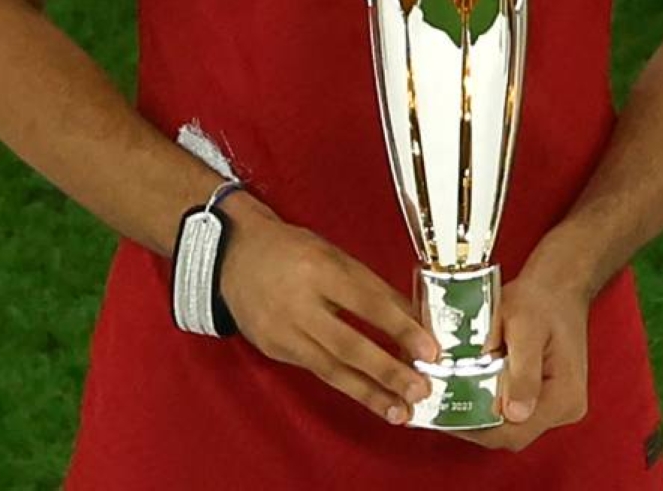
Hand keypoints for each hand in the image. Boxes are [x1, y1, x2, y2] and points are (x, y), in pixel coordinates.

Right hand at [219, 204, 440, 428]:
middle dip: (387, 371)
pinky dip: (347, 386)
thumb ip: (370, 285)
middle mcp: (300, 304)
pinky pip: (317, 371)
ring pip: (332, 369)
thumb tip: (412, 317)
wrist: (233, 257)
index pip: (366, 302)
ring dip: (370, 393)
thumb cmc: (293, 251)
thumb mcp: (333, 255)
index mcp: (319, 268)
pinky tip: (370, 398)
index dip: (399, 327)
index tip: (429, 349)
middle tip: (420, 390)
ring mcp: (284, 332)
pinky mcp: (276, 352)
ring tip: (401, 411)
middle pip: (348, 344)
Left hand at [442, 252, 590, 452]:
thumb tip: (514, 414)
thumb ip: (522, 370)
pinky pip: (512, 407)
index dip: (476, 427)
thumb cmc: (541, 297)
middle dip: (473, 420)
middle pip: (510, 432)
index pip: (515, 432)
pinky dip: (489, 400)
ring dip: (480, 411)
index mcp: (563, 396)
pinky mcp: (543, 394)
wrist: (558, 282)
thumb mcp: (525, 325)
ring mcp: (554, 403)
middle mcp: (563, 408)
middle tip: (438, 402)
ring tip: (448, 394)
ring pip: (509, 422)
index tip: (443, 414)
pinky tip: (469, 385)